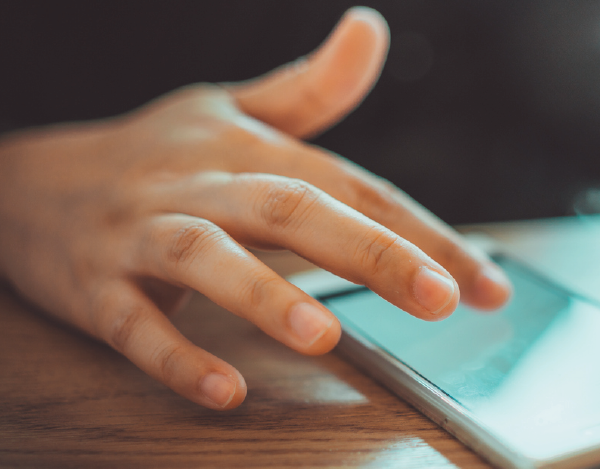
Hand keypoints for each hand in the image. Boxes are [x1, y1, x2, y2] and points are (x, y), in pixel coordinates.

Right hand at [0, 8, 510, 409]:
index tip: (485, 283)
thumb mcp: (230, 110)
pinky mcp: (94, 285)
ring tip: (322, 335)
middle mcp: (201, 185)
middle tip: (441, 298)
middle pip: (292, 210)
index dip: (423, 233)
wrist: (28, 181)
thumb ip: (310, 87)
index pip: (353, 189)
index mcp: (248, 150)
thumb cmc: (155, 153)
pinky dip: (175, 355)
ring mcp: (143, 233)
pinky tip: (224, 389)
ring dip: (263, 294)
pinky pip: (133, 323)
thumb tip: (372, 29)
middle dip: (371, 252)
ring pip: (206, 258)